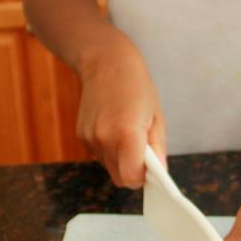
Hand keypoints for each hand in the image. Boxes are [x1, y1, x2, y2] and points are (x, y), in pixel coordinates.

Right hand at [76, 33, 165, 188]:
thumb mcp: (156, 116)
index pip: (131, 178)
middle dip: (133, 172)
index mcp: (126, 133)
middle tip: (143, 153)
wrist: (106, 62)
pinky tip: (114, 126)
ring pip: (109, 166)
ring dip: (121, 159)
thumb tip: (159, 172)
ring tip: (127, 133)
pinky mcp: (81, 135)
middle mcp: (104, 138)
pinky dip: (109, 148)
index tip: (151, 169)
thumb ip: (157, 148)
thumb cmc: (136, 86)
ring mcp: (89, 137)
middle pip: (119, 178)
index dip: (143, 177)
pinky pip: (99, 154)